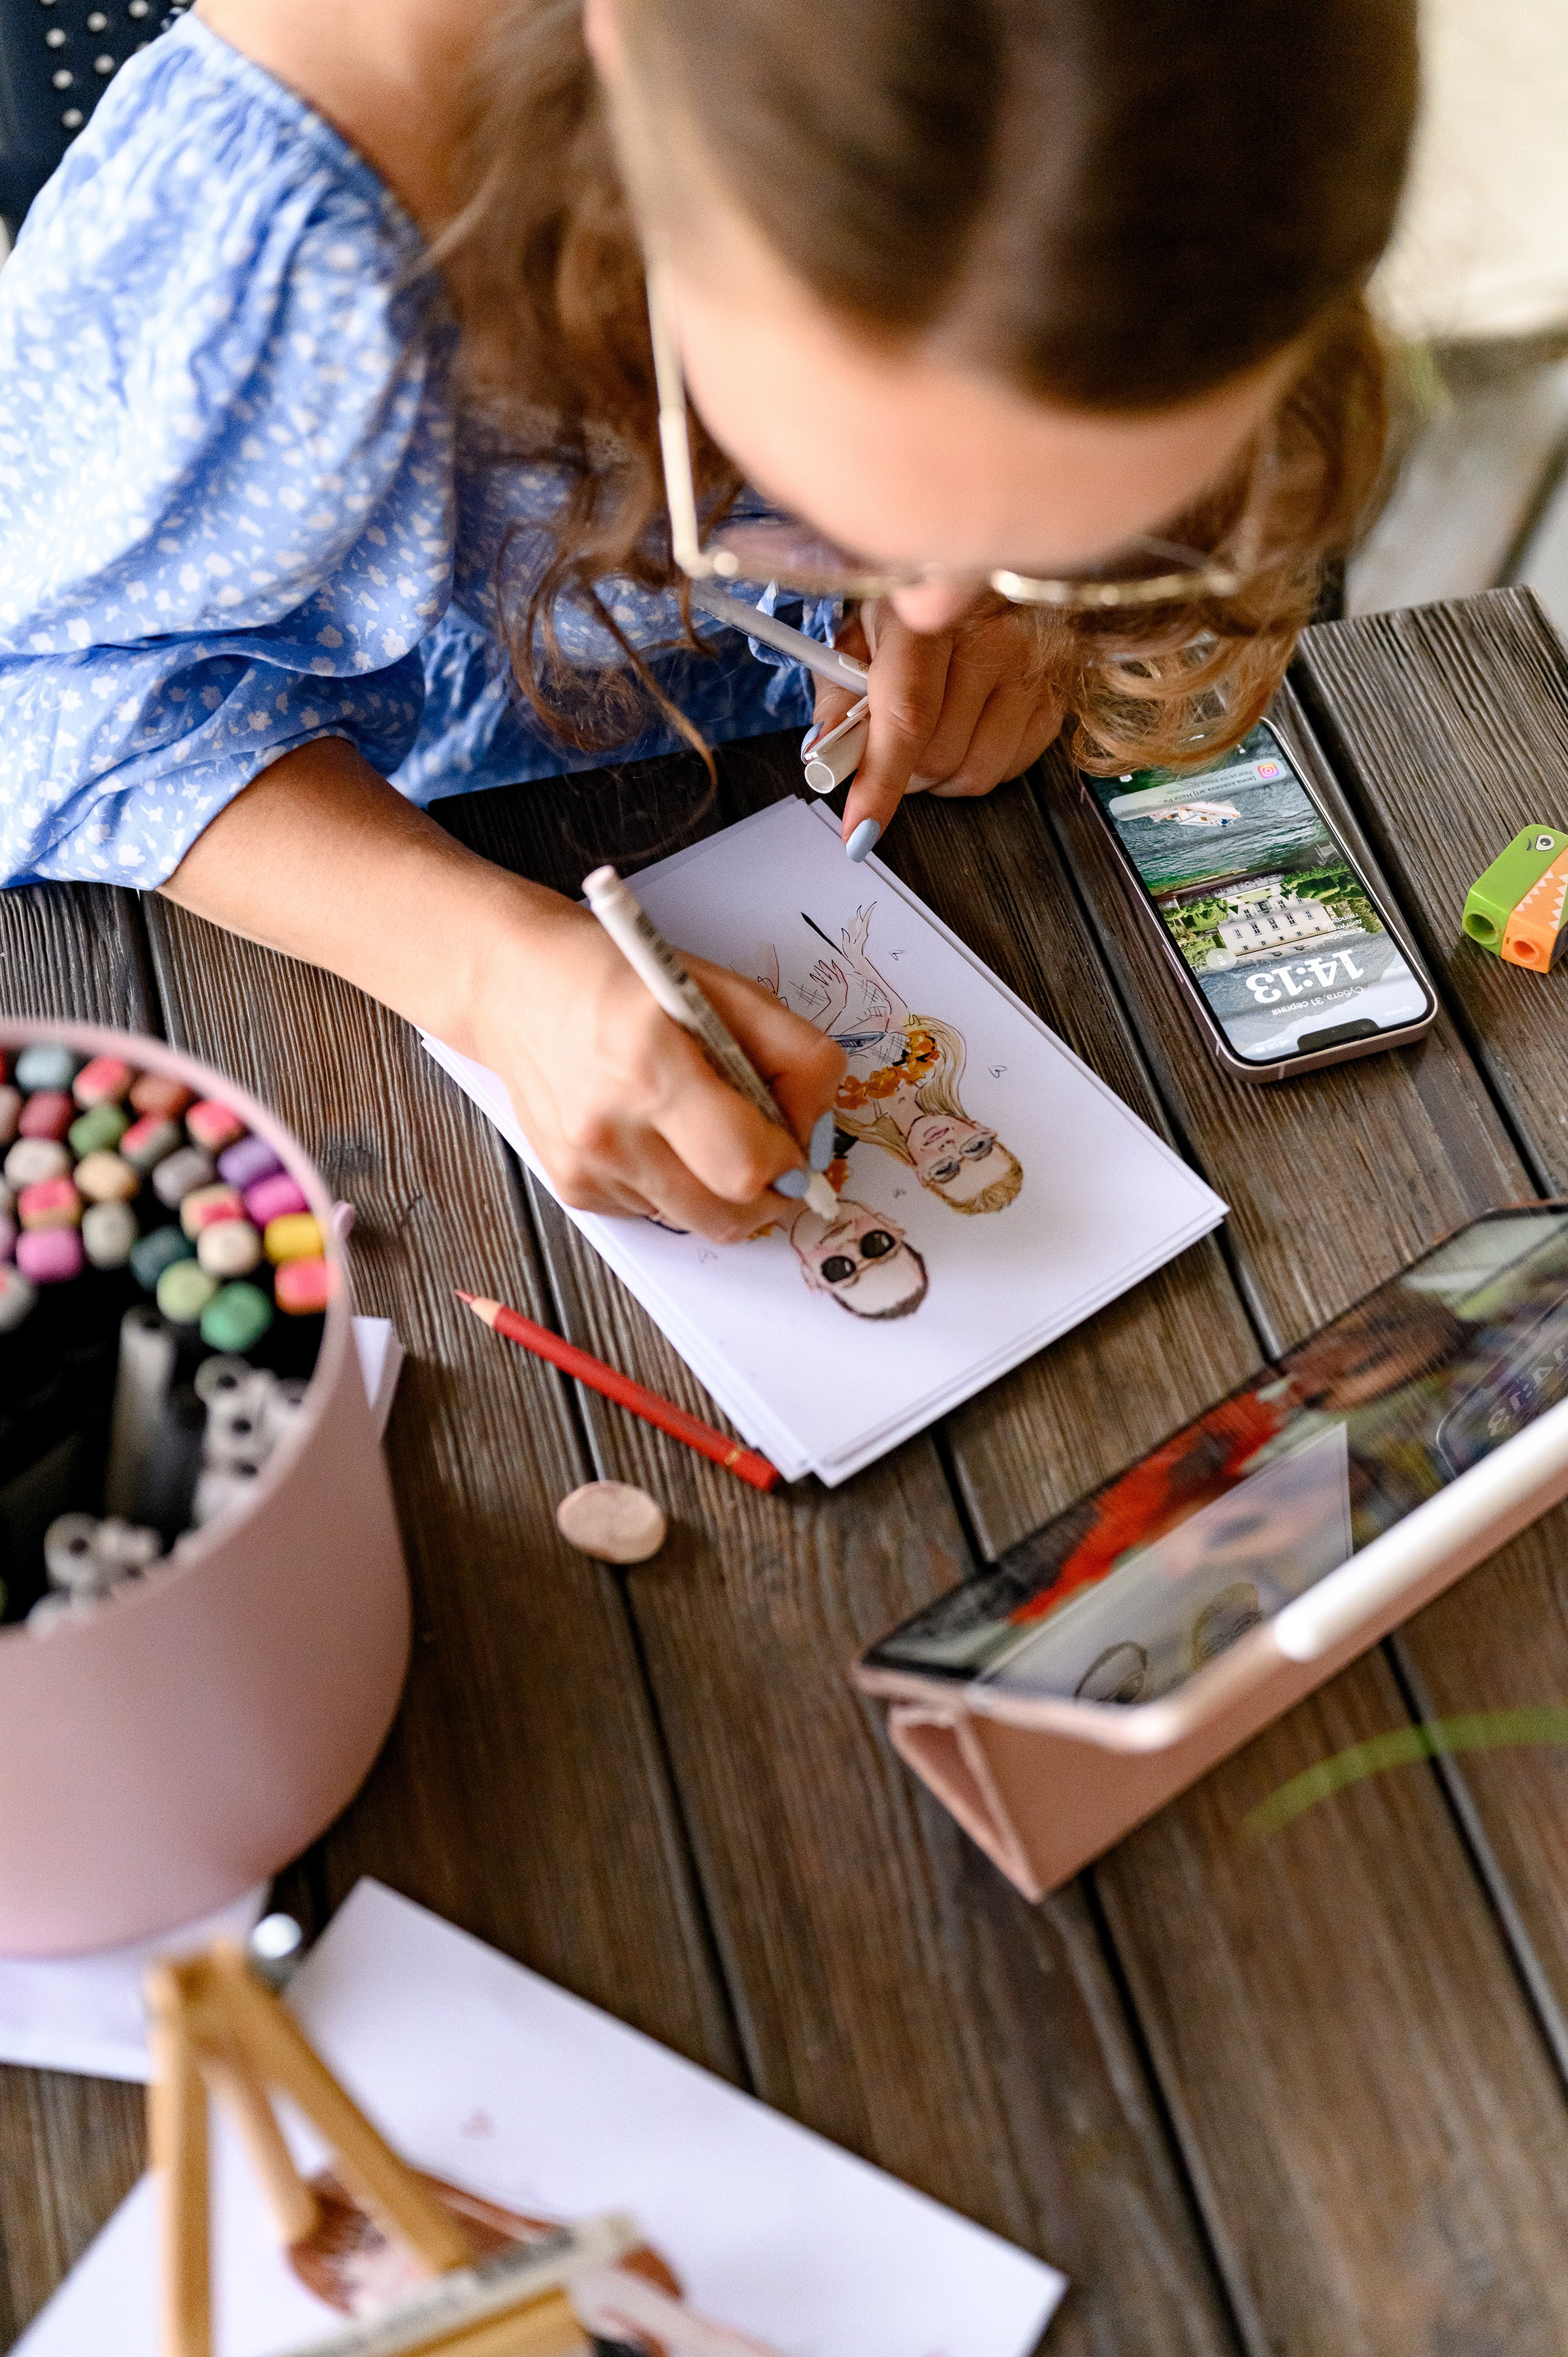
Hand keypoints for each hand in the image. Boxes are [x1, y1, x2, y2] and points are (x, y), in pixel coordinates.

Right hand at [469, 900, 845, 1241]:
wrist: (513, 987)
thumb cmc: (618, 980)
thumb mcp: (723, 992)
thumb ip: (793, 1056)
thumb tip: (816, 1130)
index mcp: (651, 1065)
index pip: (744, 1165)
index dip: (788, 1164)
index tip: (794, 1144)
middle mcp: (610, 1127)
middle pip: (727, 1216)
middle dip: (767, 1196)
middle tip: (771, 1156)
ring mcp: (586, 1165)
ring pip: (694, 1220)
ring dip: (717, 1190)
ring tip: (701, 1128)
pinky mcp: (572, 1187)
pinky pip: (653, 1213)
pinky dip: (672, 1184)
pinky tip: (652, 1131)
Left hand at [808, 598, 1065, 850]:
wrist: (985, 563)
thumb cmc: (916, 600)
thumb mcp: (861, 630)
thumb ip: (838, 694)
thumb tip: (827, 754)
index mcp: (931, 616)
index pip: (908, 716)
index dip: (881, 780)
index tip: (861, 828)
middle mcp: (994, 638)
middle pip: (938, 756)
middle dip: (901, 774)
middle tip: (887, 754)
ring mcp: (1033, 668)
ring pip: (975, 774)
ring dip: (939, 778)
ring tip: (926, 740)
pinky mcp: (1055, 696)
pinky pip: (1010, 770)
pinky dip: (977, 768)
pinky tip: (965, 732)